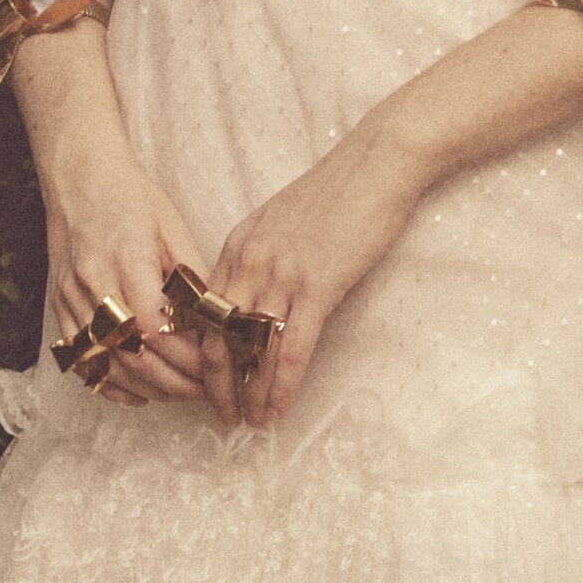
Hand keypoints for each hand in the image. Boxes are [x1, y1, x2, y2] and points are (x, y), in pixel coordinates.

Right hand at [42, 139, 209, 409]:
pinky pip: (81, 361)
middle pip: (131, 354)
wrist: (80, 179)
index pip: (156, 328)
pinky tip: (139, 393)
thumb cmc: (134, 199)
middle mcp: (93, 284)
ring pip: (106, 364)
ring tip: (180, 393)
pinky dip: (110, 384)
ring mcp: (71, 299)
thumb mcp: (173, 227)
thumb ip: (191, 277)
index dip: (186, 356)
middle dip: (173, 381)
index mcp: (127, 260)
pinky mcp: (59, 308)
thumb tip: (215, 322)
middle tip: (205, 390)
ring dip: (146, 388)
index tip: (215, 366)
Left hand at [198, 120, 423, 430]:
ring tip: (250, 421)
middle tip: (224, 414)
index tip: (210, 380)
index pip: (204, 312)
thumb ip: (261, 254)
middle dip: (217, 384)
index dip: (203, 353)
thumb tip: (257, 293)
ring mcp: (281, 274)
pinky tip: (279, 408)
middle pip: (217, 337)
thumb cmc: (339, 188)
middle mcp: (249, 262)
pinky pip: (291, 349)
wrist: (379, 162)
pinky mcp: (317, 286)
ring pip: (252, 351)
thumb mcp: (282, 219)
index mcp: (237, 245)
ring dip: (249, 394)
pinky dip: (281, 386)